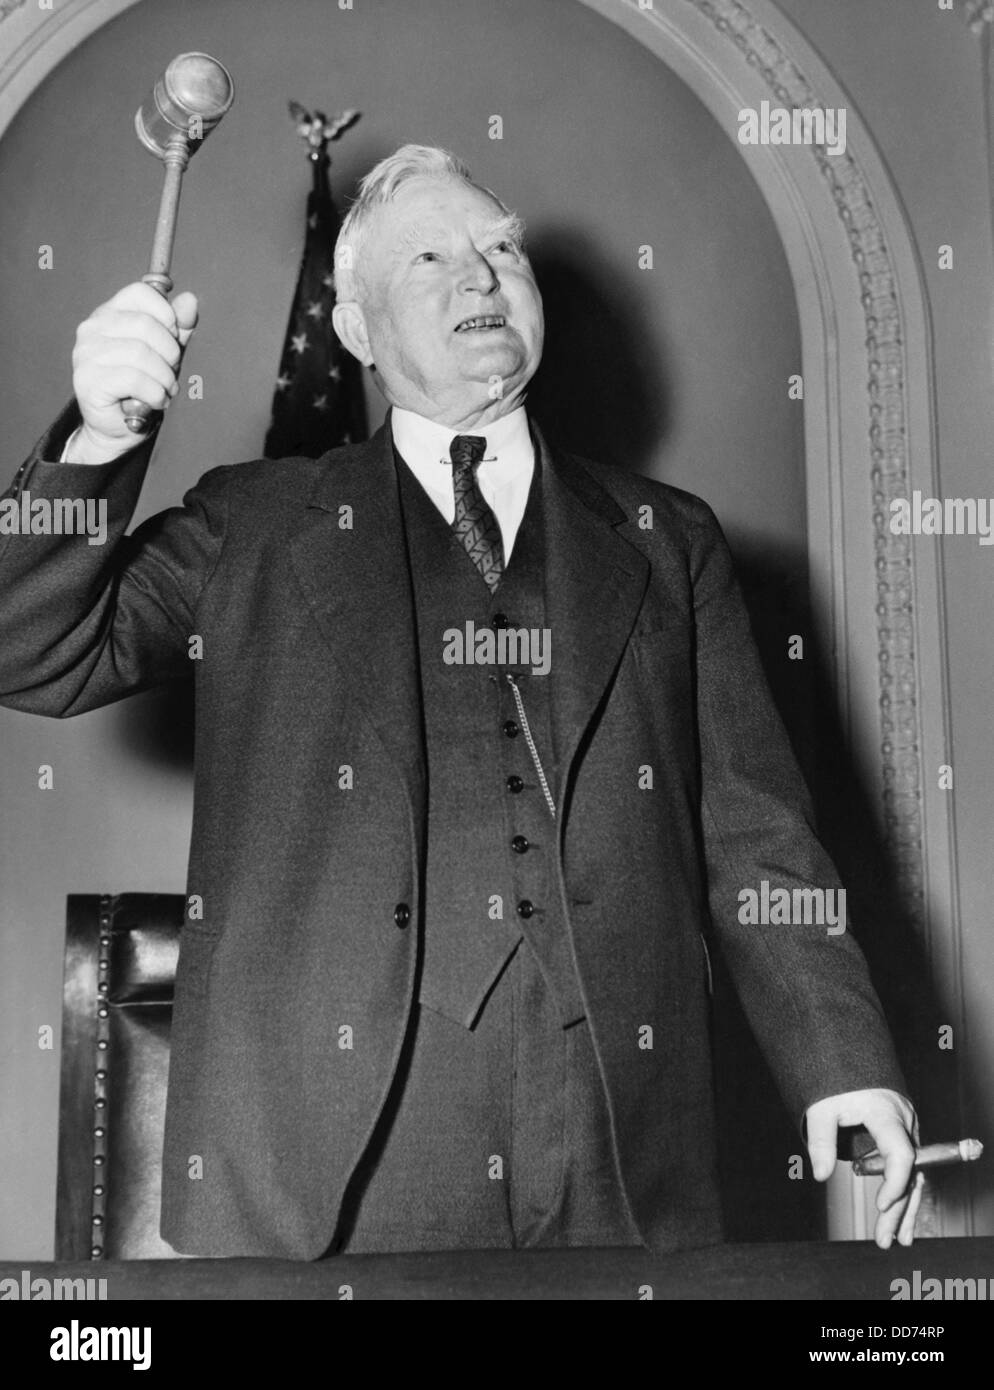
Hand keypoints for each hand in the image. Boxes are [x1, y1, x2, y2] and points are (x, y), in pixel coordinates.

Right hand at [69, 282, 198, 462]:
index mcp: (109, 313)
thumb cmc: (142, 387)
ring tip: (165, 390)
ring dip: (165, 378)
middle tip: (171, 373)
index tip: (173, 338)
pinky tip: (156, 401)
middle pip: (145, 324)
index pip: (142, 292)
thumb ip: (178, 328)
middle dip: (170, 353)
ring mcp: (86, 354)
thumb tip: (190, 299)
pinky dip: (155, 393)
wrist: (117, 428)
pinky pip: (134, 379)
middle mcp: (92, 328)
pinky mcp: (88, 380)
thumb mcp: (166, 353)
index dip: (167, 315)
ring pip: (141, 353)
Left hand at [804, 1088, 923, 1249]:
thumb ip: (821, 1139)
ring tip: (897, 1240)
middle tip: (885, 1239)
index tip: (880, 1205)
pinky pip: (910, 1170)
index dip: (894, 1182)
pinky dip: (905, 1195)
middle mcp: (904, 1124)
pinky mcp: (904, 1137)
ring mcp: (907, 1131)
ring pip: (914, 1175)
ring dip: (905, 1208)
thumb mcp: (821, 1106)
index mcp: (887, 1113)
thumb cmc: (835, 1081)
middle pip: (910, 1172)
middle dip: (898, 1208)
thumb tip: (820, 1174)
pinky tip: (902, 1220)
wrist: (849, 1059)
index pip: (901, 1153)